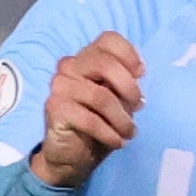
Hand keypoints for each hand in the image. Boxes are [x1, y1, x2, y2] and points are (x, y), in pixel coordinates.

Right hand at [33, 32, 144, 188]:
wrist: (71, 156)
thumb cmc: (98, 124)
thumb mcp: (117, 100)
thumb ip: (124, 83)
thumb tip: (138, 74)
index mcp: (87, 59)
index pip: (108, 40)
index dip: (128, 54)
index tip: (140, 74)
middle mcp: (70, 66)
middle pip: (104, 63)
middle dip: (129, 87)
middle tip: (138, 107)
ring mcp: (59, 86)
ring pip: (101, 96)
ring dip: (122, 119)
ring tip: (129, 133)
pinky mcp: (55, 108)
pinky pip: (90, 119)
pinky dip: (109, 133)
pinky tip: (116, 141)